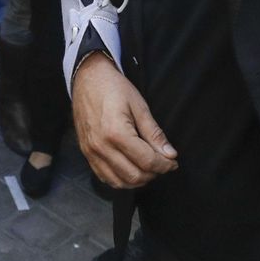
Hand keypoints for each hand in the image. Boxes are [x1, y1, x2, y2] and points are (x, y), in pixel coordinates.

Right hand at [72, 52, 177, 187]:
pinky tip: (131, 168)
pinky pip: (105, 177)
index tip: (173, 162)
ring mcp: (91, 152)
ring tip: (148, 167)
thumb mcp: (139, 106)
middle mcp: (101, 147)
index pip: (147, 161)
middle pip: (134, 176)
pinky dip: (121, 179)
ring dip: (138, 179)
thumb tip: (170, 154)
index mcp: (116, 133)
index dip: (164, 165)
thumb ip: (154, 133)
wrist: (87, 78)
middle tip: (163, 164)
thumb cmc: (113, 87)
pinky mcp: (86, 153)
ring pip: (119, 182)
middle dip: (153, 174)